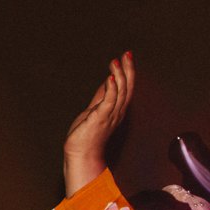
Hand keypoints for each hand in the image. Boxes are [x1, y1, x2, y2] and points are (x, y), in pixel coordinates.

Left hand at [62, 51, 133, 194]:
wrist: (81, 154)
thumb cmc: (86, 135)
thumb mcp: (95, 109)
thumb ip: (102, 96)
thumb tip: (108, 80)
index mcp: (116, 109)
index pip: (126, 87)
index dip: (128, 71)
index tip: (126, 56)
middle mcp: (117, 112)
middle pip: (127, 87)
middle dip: (128, 70)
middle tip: (128, 54)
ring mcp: (110, 116)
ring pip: (120, 93)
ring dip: (119, 76)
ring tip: (116, 62)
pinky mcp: (100, 119)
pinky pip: (108, 103)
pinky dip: (111, 90)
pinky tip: (110, 78)